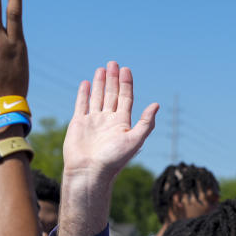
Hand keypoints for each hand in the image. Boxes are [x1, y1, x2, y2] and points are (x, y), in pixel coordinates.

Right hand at [62, 61, 157, 184]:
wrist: (89, 173)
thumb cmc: (113, 161)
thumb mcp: (134, 141)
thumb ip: (146, 123)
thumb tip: (157, 104)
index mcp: (122, 123)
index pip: (126, 98)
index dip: (126, 83)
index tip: (126, 69)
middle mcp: (108, 120)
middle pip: (112, 95)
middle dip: (113, 79)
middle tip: (113, 63)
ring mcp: (93, 121)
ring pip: (97, 97)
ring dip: (100, 83)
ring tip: (102, 69)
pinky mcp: (78, 124)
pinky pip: (82, 105)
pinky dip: (84, 94)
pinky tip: (86, 83)